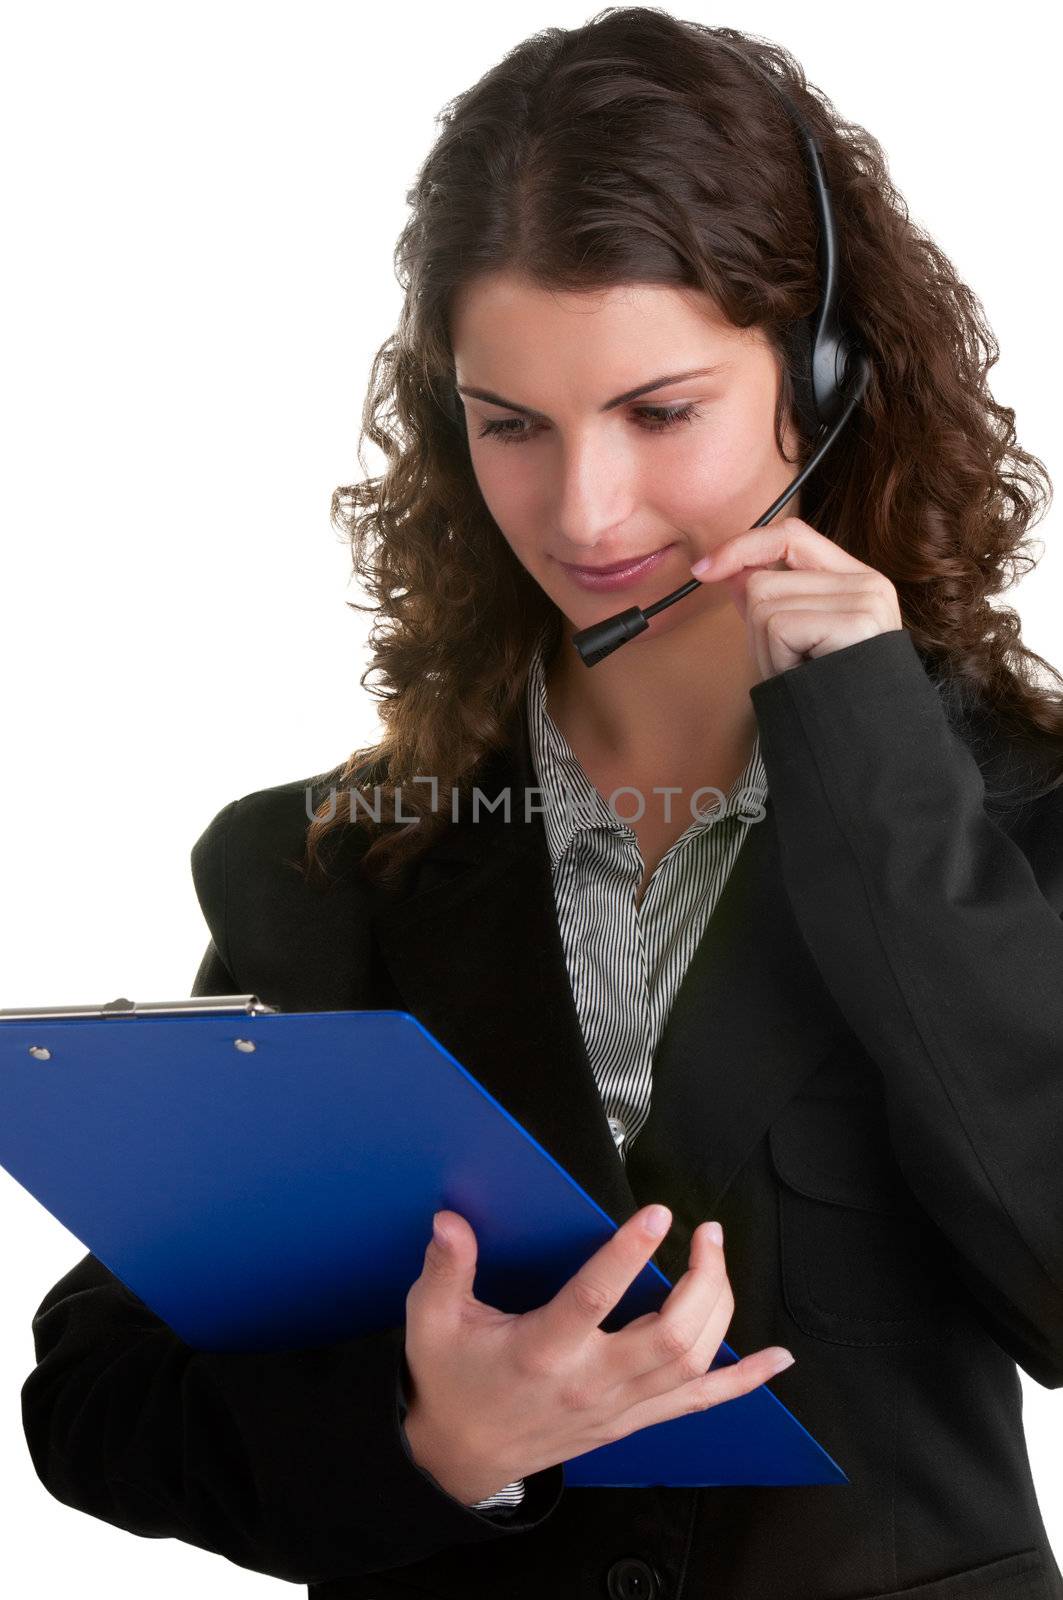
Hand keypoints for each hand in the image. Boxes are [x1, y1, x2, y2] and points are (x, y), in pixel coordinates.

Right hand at [401, 1205, 794, 1504]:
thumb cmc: (453, 1381)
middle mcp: (589, 1382)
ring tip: (717, 1257)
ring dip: (719, 1307)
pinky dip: (743, 1382)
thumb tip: (451, 1222)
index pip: (594, 1300)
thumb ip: (445, 1269)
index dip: (628, 1255)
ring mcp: (618, 1406)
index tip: (657, 1215)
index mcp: (541, 1352)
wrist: (460, 1456)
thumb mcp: (432, 1322)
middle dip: (702, 1280)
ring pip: (692, 1363)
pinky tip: (774, 1361)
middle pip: (670, 1337)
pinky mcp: (633, 1419)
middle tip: (705, 1232)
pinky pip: (700, 1402)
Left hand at [688, 515, 903, 684]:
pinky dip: (777, 660)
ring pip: (764, 603)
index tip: (703, 569)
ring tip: (800, 675)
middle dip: (757, 634)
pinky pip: (779, 626)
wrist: (863, 744)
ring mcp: (865, 599)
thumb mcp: (790, 643)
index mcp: (856, 580)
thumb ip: (766, 602)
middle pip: (764, 581)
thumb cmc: (825, 697)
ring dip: (767, 652)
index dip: (743, 546)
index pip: (790, 536)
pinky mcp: (857, 622)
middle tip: (790, 667)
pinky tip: (804, 678)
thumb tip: (727, 570)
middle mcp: (868, 583)